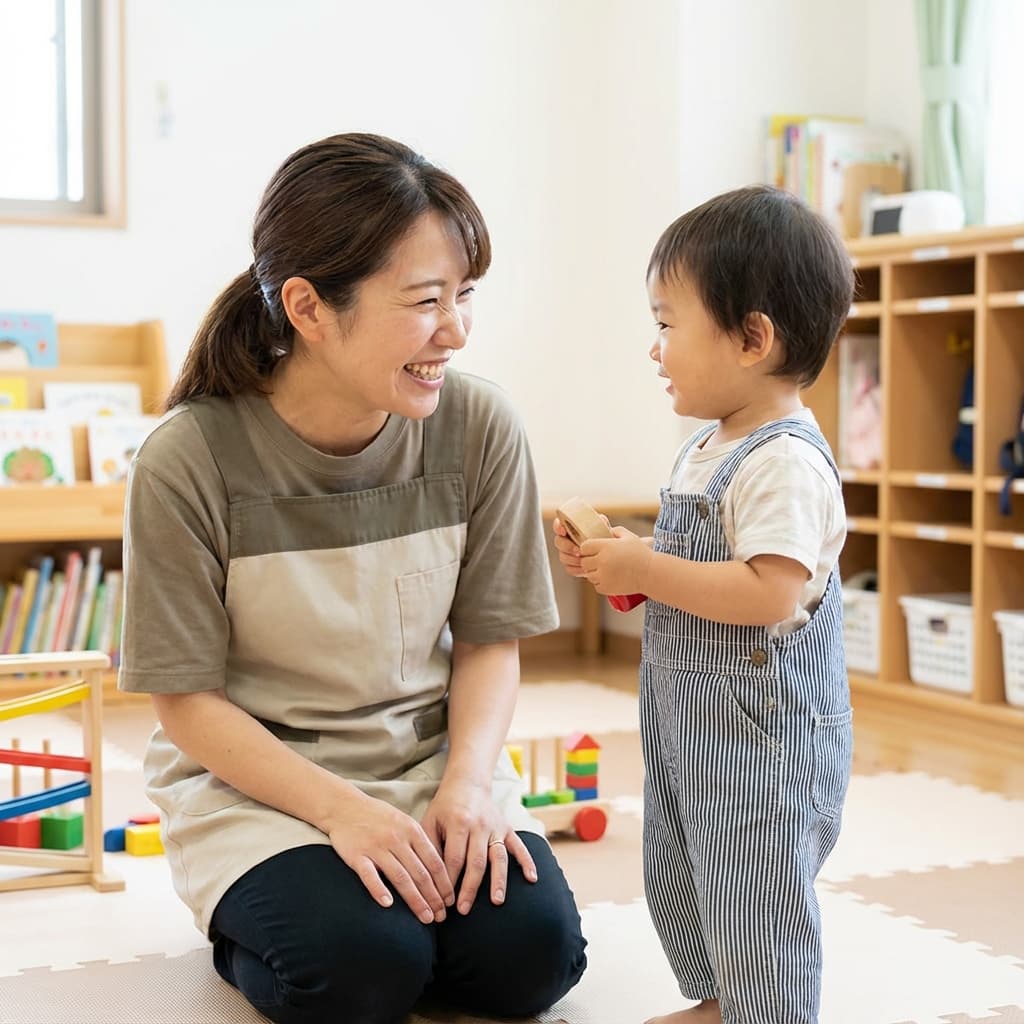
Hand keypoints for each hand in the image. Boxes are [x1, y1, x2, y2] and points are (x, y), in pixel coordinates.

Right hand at [324, 790, 454, 924]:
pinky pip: (369, 875)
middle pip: (420, 873)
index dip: (444, 883)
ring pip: (400, 877)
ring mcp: (377, 847)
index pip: (434, 861)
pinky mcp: (357, 855)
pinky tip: (388, 904)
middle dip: (433, 897)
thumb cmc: (378, 816)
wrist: (345, 806)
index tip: (449, 900)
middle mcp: (397, 839)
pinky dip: (379, 890)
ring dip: (415, 900)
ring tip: (425, 917)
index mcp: (412, 830)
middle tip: (441, 917)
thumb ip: (419, 842)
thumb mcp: (404, 821)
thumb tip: (439, 868)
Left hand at [421, 776, 537, 914]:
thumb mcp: (430, 821)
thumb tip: (428, 880)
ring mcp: (495, 827)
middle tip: (463, 910)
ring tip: (497, 902)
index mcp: (458, 822)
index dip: (449, 882)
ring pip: (498, 857)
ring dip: (498, 880)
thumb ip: (429, 847)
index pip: (454, 859)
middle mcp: (479, 825)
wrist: (467, 783)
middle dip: (470, 888)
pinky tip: (532, 879)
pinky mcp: (507, 828)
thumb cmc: (444, 807)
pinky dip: (527, 861)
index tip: (444, 902)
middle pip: (476, 862)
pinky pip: (519, 846)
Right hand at [552, 513, 609, 578]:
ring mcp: (566, 553)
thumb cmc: (603, 537)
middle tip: (578, 550)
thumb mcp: (603, 528)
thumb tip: (601, 519)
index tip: (563, 531)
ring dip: (572, 559)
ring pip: (562, 556)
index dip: (558, 527)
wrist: (608, 554)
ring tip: (584, 560)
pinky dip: (577, 569)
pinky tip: (585, 569)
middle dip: (567, 546)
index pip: (558, 525)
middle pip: (558, 542)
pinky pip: (569, 568)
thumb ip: (601, 522)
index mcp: (570, 528)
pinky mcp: (570, 565)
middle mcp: (566, 540)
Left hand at [580, 526, 653, 595]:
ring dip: (595, 572)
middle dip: (590, 561)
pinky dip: (601, 583)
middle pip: (584, 562)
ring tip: (607, 570)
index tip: (594, 550)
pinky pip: (596, 585)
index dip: (588, 548)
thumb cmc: (641, 553)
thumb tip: (606, 531)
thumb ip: (615, 531)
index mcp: (605, 546)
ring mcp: (603, 576)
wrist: (651, 573)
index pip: (584, 547)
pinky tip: (611, 578)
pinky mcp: (606, 588)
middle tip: (600, 561)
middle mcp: (602, 561)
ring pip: (589, 575)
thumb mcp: (629, 537)